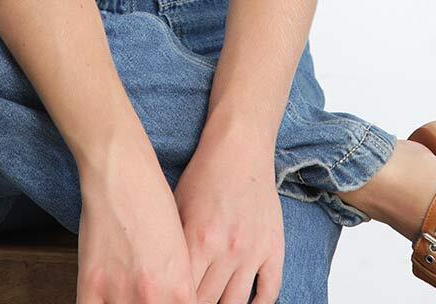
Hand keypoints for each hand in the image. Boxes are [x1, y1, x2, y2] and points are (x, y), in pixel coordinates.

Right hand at [77, 133, 198, 303]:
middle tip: (143, 297)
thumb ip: (176, 289)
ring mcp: (121, 294)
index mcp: (181, 290)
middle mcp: (154, 299)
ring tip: (124, 294)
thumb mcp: (179, 251)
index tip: (162, 302)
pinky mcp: (91, 286)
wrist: (123, 171)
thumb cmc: (153, 201)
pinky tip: (103, 300)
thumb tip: (170, 301)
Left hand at [173, 133, 283, 303]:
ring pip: (236, 303)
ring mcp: (252, 251)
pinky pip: (270, 290)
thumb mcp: (176, 206)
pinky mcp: (273, 248)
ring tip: (214, 303)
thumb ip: (171, 245)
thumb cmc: (205, 174)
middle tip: (190, 301)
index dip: (176, 299)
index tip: (172, 300)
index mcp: (197, 240)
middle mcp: (226, 251)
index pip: (183, 292)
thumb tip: (162, 275)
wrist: (240, 148)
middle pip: (207, 301)